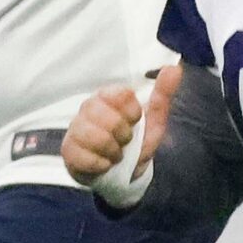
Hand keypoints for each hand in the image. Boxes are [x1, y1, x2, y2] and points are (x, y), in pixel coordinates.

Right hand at [62, 65, 178, 201]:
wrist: (124, 175)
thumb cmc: (137, 143)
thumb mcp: (154, 121)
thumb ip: (163, 94)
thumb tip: (174, 68)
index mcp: (108, 96)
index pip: (120, 94)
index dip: (133, 112)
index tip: (136, 120)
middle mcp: (88, 108)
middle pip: (109, 118)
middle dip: (124, 135)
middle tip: (125, 141)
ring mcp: (75, 129)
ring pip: (96, 137)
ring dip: (113, 151)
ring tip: (115, 154)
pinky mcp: (68, 150)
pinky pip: (84, 157)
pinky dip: (101, 165)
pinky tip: (104, 164)